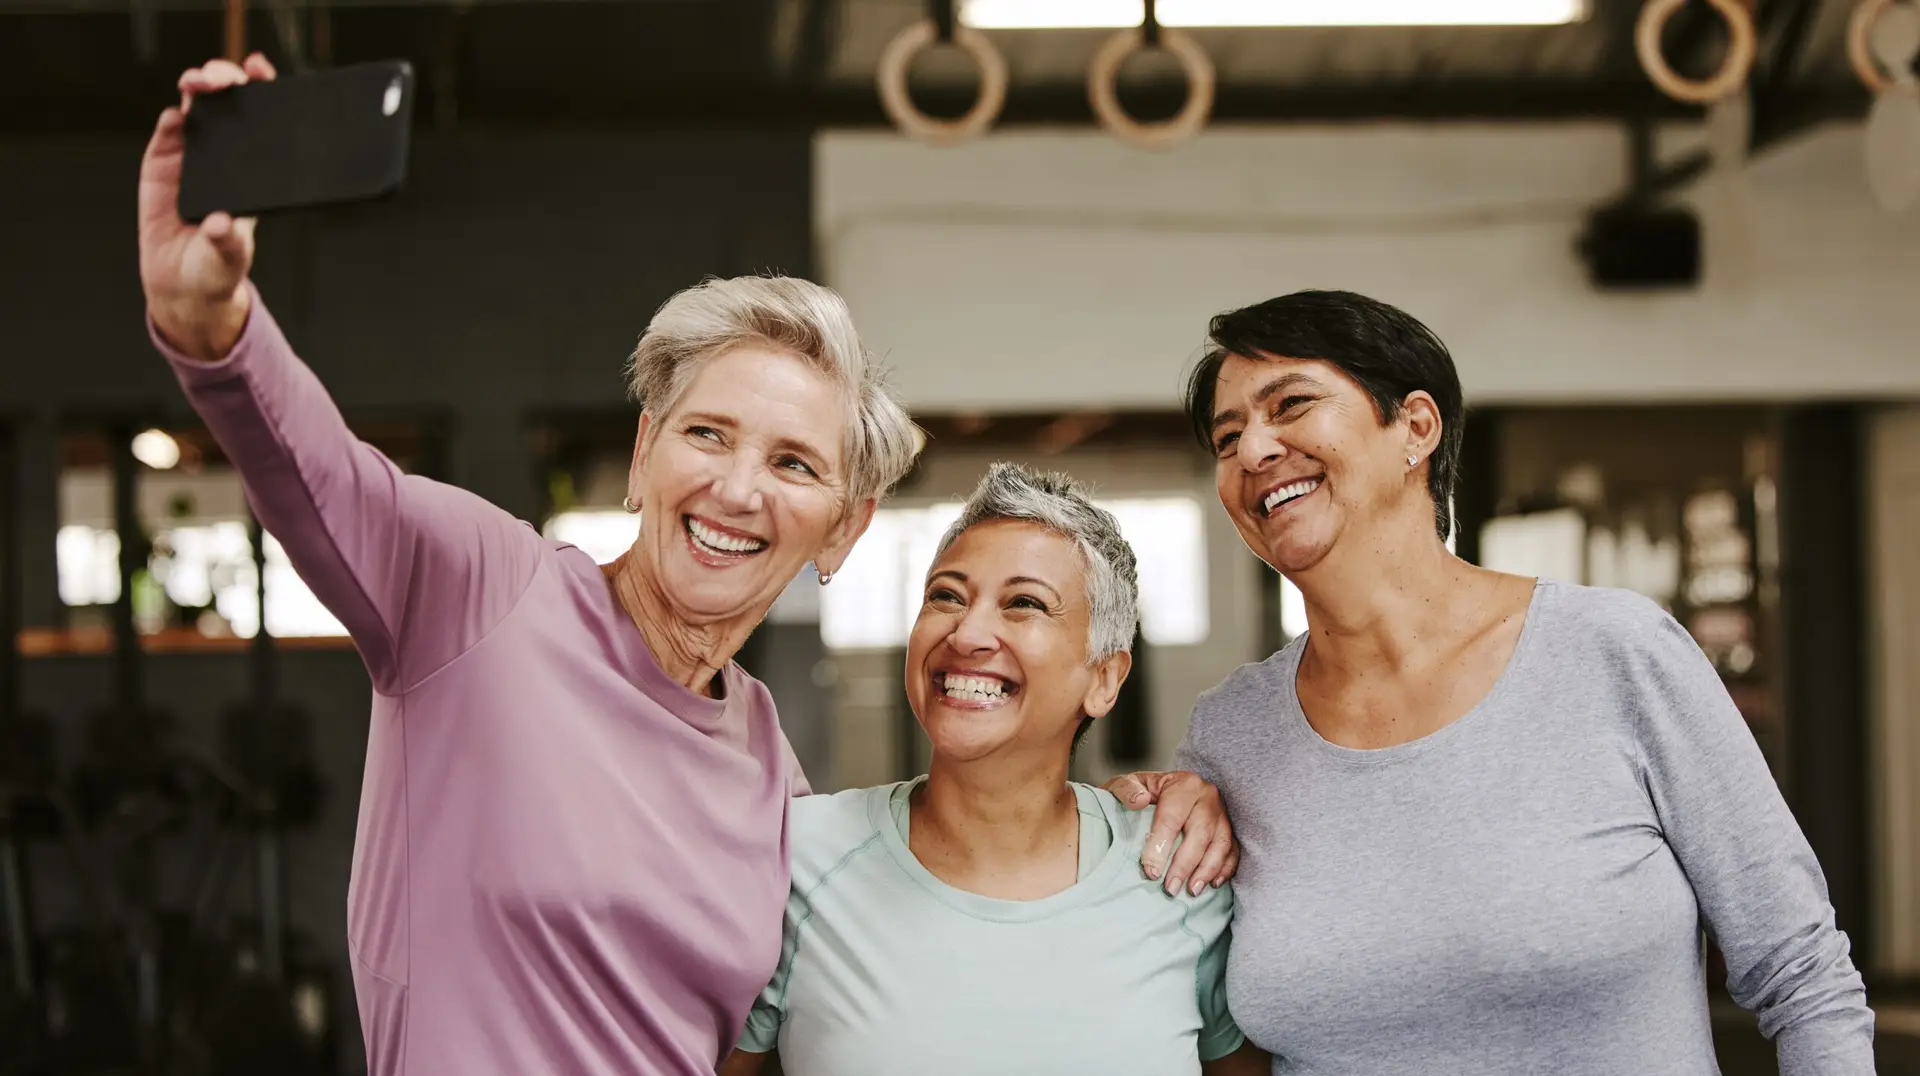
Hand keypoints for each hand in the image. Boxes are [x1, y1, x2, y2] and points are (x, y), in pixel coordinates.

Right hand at [139, 53, 277, 359]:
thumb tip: (219, 223)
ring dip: (197, 89)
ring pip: (195, 110)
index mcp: (252, 172)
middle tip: (222, 79)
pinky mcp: (161, 165)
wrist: (182, 284)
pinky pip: (167, 134)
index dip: (262, 91)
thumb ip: (225, 240)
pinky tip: (175, 118)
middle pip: (227, 105)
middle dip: (225, 81)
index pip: (262, 122)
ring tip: (198, 84)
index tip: (261, 72)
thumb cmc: (217, 267)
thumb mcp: (228, 256)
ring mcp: (191, 157)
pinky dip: (171, 122)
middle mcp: (224, 157)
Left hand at [1104, 770, 1239, 895]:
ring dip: (1207, 870)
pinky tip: (1213, 883)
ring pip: (1221, 843)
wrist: (1158, 789)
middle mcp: (1207, 796)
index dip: (1161, 846)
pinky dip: (1225, 868)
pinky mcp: (1228, 828)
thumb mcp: (1126, 785)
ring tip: (1192, 890)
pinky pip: (1233, 850)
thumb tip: (1139, 801)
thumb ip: (1126, 789)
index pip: (1173, 817)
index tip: (1151, 871)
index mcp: (1183, 785)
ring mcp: (1221, 813)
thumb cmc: (1140, 791)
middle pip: (1200, 833)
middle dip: (1185, 865)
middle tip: (1170, 888)